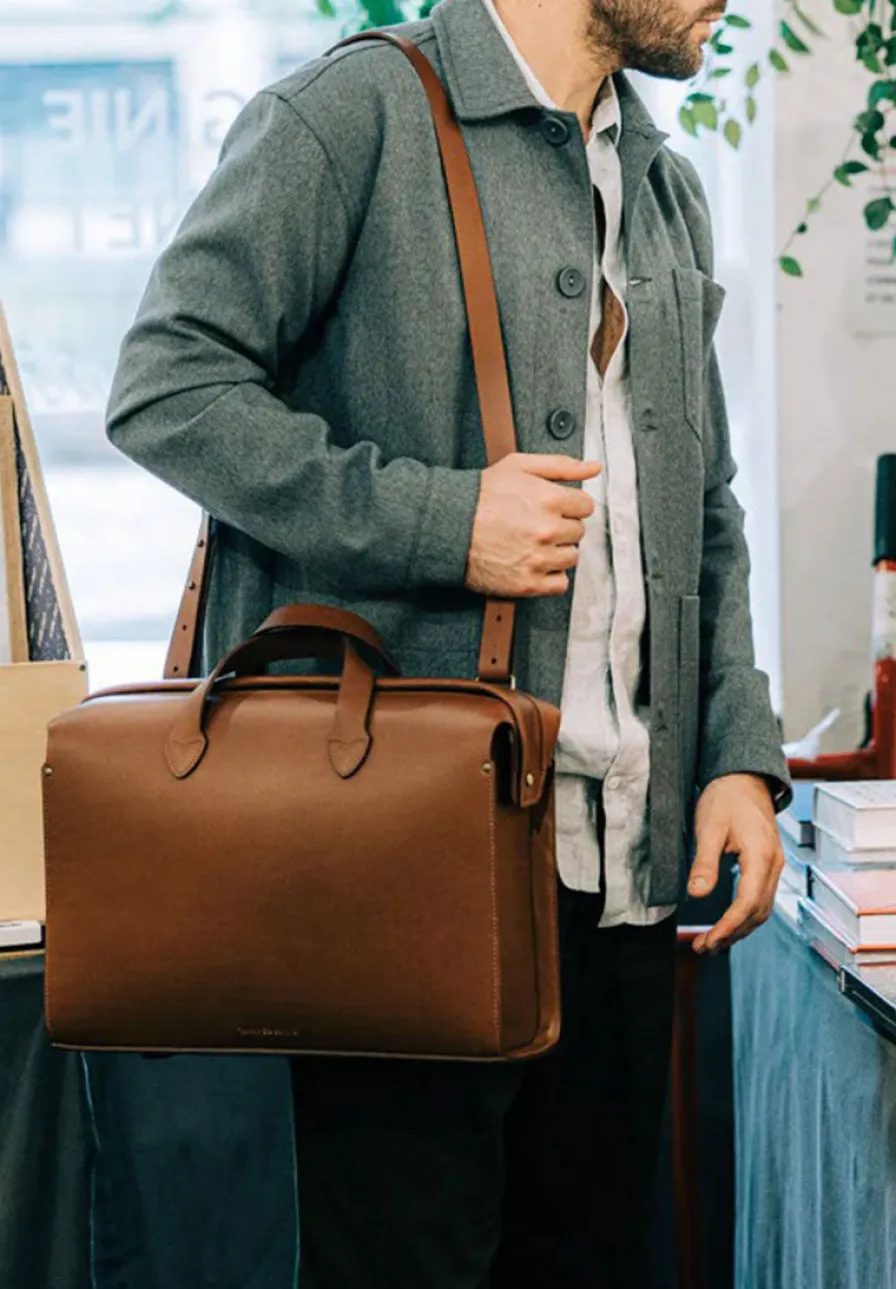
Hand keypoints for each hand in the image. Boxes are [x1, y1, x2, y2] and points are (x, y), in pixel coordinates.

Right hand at [465, 453, 601, 597]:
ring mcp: (539, 559)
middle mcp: (548, 531)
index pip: (585, 506)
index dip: (568, 505)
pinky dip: (551, 576)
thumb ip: (562, 465)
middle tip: (537, 524)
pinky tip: (533, 563)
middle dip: (562, 526)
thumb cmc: (481, 495)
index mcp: (550, 500)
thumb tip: (594, 467)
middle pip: (578, 532)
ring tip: (532, 543)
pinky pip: (560, 584)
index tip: (552, 508)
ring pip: (571, 557)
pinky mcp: (528, 583)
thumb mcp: (519, 466)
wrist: (448, 526)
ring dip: (557, 551)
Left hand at [687, 774, 783, 954]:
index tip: (708, 940)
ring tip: (712, 943)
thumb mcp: (709, 827)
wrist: (744, 778)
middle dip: (732, 934)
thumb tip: (696, 895)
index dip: (728, 926)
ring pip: (761, 909)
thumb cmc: (725, 798)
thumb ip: (704, 863)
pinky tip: (728, 924)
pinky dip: (745, 916)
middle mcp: (774, 864)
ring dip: (739, 929)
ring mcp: (774, 865)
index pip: (747, 903)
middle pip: (757, 912)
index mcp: (761, 856)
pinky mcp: (768, 864)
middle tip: (704, 948)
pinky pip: (760, 898)